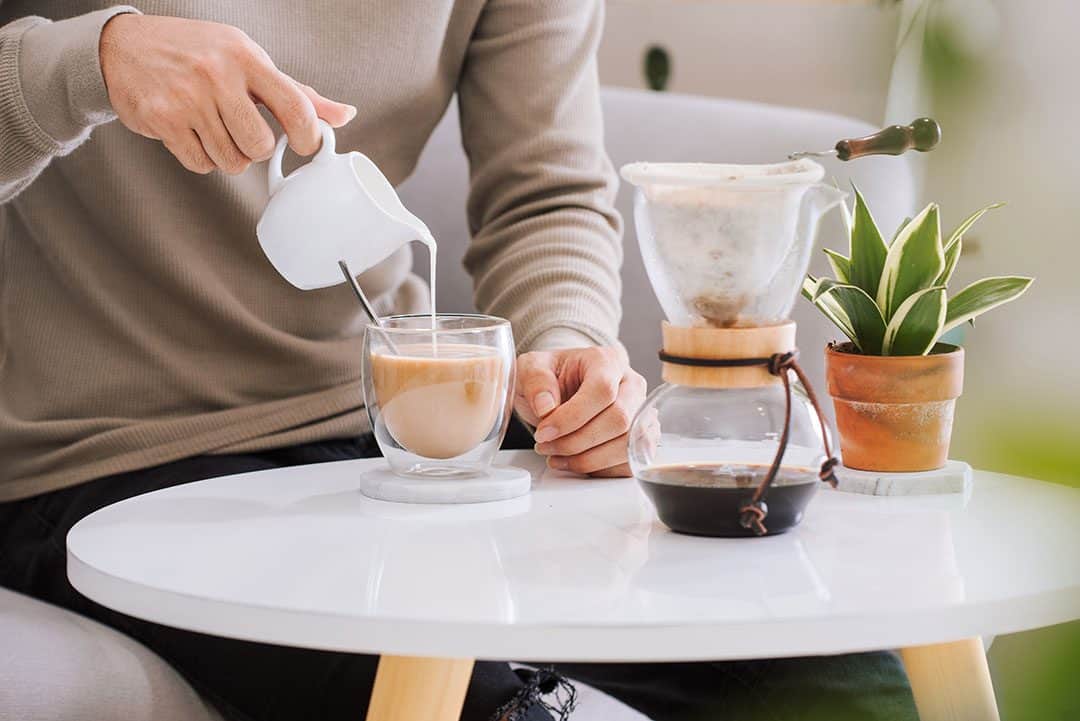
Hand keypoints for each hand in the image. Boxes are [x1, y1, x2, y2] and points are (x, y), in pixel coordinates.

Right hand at [99, 14, 355, 174]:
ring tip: (215, 127)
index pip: (296, 106)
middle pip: (260, 146)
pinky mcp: (162, 120)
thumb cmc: (199, 53)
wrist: (125, 46)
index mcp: (246, 56)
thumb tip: (345, 116)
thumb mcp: (249, 60)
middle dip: (257, 149)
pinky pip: (201, 164)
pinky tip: (193, 133)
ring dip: (228, 155)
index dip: (308, 136)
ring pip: (231, 161)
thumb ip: (297, 92)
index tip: (306, 145)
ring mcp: (187, 98)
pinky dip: (202, 158)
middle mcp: (217, 74)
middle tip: (244, 131)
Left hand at [515, 346, 646, 477]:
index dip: (572, 417)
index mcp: (607, 361)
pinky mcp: (641, 439)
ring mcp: (641, 413)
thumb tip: (546, 407)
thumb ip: (536, 381)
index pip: (602, 390)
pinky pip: (629, 463)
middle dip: (577, 442)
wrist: (561, 389)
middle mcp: (631, 385)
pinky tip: (575, 462)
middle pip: (619, 420)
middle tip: (546, 445)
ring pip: (626, 446)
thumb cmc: (551, 378)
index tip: (544, 432)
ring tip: (557, 456)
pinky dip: (599, 470)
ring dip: (587, 459)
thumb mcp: (530, 369)